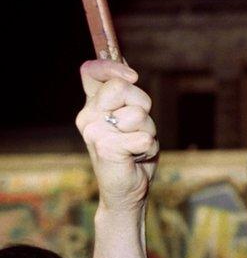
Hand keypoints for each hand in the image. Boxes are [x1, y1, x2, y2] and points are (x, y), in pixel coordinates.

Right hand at [75, 60, 158, 212]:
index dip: (111, 68)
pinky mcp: (107, 149)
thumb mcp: (130, 117)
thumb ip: (126, 95)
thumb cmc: (131, 151)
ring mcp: (94, 133)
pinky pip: (145, 137)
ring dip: (148, 130)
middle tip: (138, 127)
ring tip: (136, 144)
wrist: (126, 190)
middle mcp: (87, 117)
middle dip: (142, 105)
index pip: (90, 72)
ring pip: (138, 114)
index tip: (132, 77)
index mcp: (91, 106)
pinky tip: (137, 157)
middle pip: (122, 88)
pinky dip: (149, 148)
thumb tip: (125, 67)